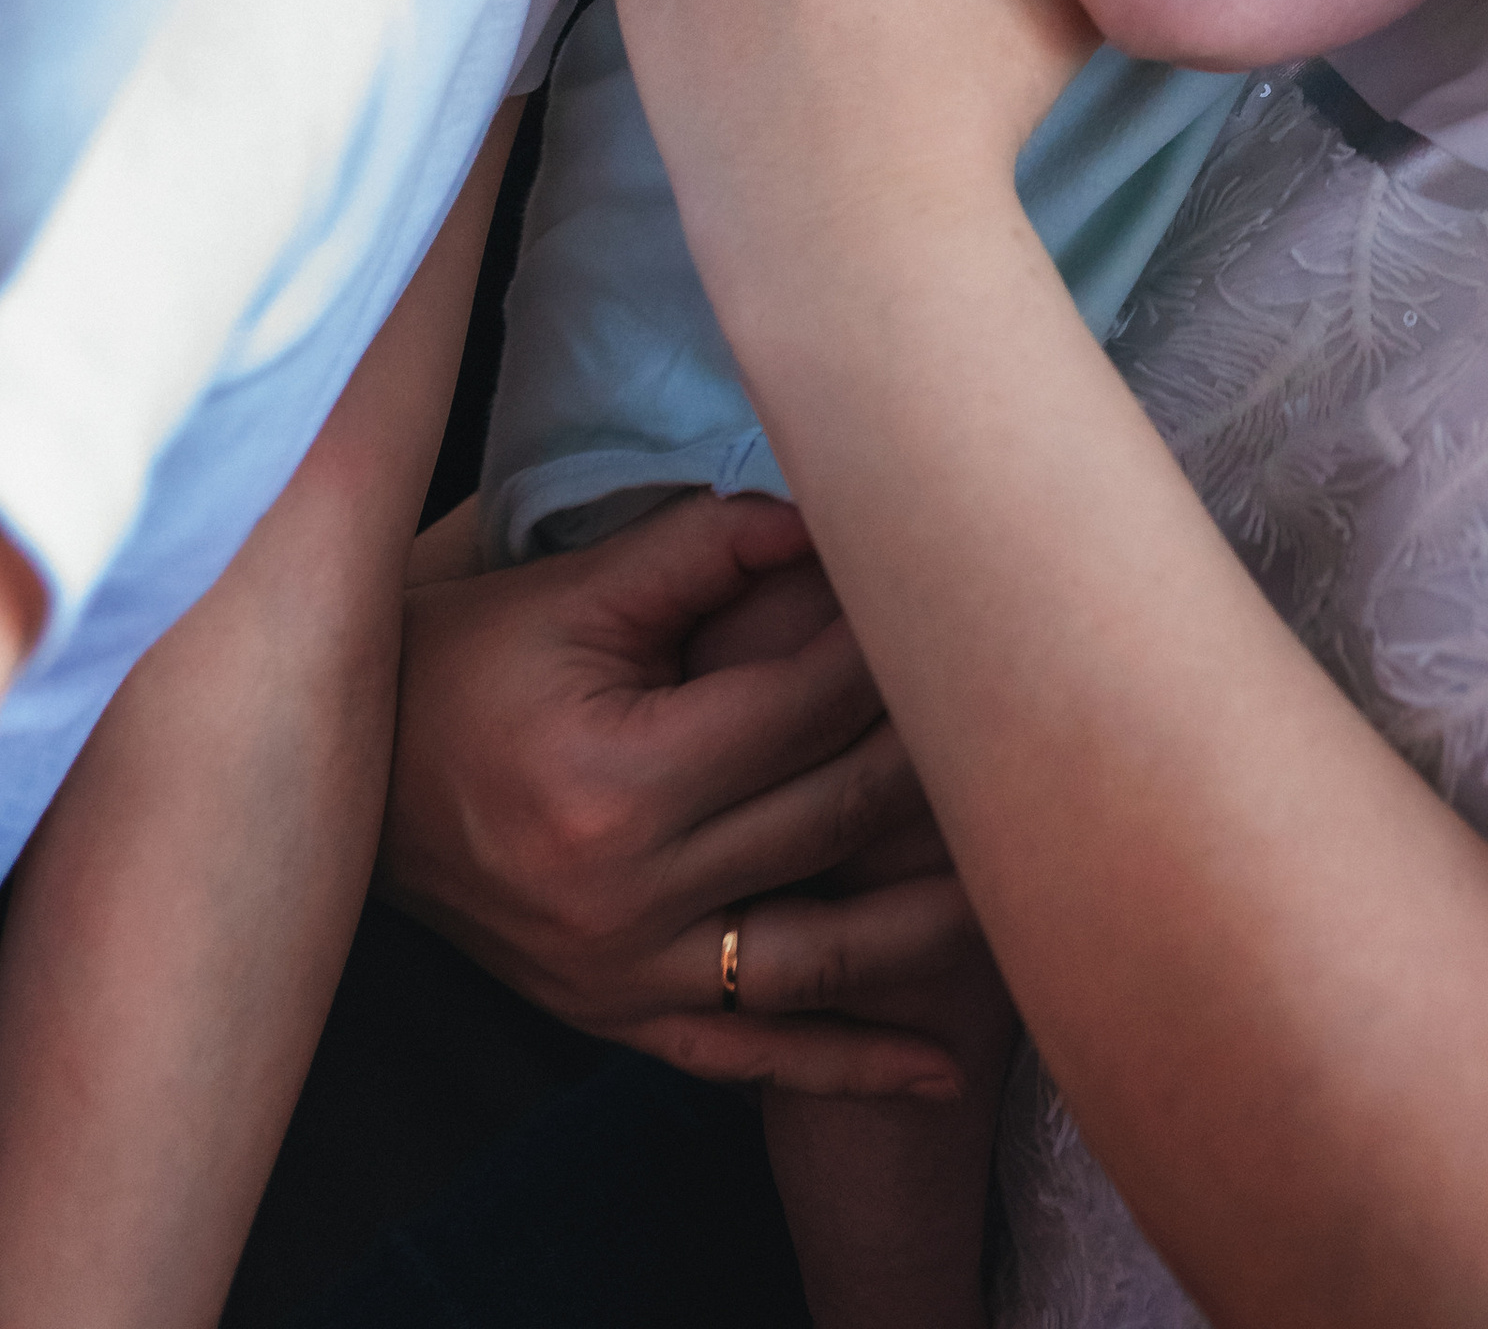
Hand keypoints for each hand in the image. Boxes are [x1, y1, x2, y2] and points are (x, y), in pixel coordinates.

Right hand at [383, 490, 980, 1097]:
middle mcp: (628, 897)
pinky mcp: (622, 1019)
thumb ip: (704, 551)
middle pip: (827, 818)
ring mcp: (627, 976)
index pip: (800, 708)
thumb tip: (825, 512)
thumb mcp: (571, 594)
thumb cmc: (465, 663)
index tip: (959, 599)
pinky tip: (942, 1068)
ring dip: (934, 922)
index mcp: (618, 783)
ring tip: (1040, 890)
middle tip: (1028, 707)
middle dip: (931, 757)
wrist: (355, 783)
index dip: (885, 647)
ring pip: (821, 954)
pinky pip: (755, 1058)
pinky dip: (852, 1063)